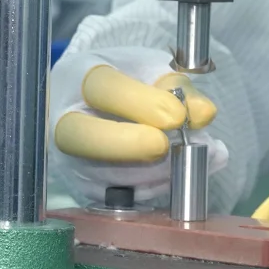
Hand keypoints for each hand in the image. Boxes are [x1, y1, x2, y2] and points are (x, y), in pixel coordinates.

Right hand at [47, 46, 227, 206]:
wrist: (103, 103)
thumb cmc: (129, 81)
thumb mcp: (154, 71)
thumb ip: (180, 89)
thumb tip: (204, 114)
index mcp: (78, 75)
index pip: (99, 87)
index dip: (139, 103)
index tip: (177, 115)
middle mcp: (63, 118)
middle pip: (78, 136)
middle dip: (129, 144)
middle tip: (167, 146)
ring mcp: (68, 158)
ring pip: (98, 173)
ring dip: (150, 172)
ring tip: (193, 159)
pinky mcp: (84, 188)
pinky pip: (115, 197)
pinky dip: (153, 189)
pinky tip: (182, 175)